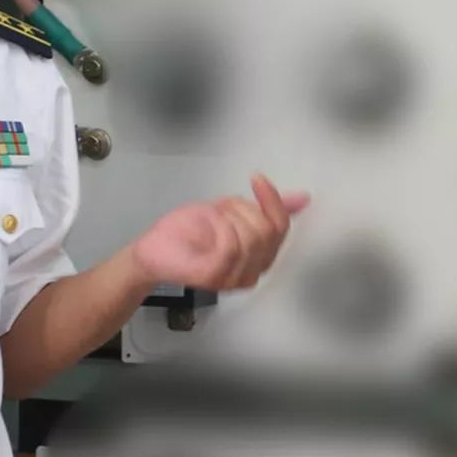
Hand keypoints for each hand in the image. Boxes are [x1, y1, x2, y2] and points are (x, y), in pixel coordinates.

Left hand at [130, 174, 309, 292]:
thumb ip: (265, 207)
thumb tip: (303, 197)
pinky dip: (219, 227)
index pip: (281, 228)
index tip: (257, 179)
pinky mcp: (213, 277)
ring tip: (209, 219)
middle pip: (267, 230)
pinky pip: (230, 246)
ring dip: (227, 216)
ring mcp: (232, 278)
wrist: (152, 250)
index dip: (273, 201)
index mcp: (259, 259)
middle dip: (241, 208)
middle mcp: (251, 273)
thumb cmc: (188, 232)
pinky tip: (206, 225)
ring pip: (250, 236)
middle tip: (219, 209)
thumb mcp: (230, 211)